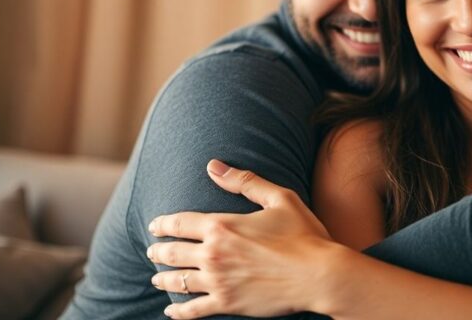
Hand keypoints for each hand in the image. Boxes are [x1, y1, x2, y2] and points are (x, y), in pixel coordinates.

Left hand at [146, 160, 348, 318]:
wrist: (319, 275)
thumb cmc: (304, 234)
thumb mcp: (279, 198)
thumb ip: (244, 181)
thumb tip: (213, 165)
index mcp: (222, 226)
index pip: (180, 223)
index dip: (163, 224)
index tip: (155, 226)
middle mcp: (214, 254)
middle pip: (172, 253)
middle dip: (158, 251)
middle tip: (152, 251)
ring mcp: (218, 282)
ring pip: (177, 282)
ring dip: (163, 278)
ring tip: (157, 277)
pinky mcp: (227, 304)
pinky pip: (192, 310)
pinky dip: (178, 312)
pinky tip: (172, 311)